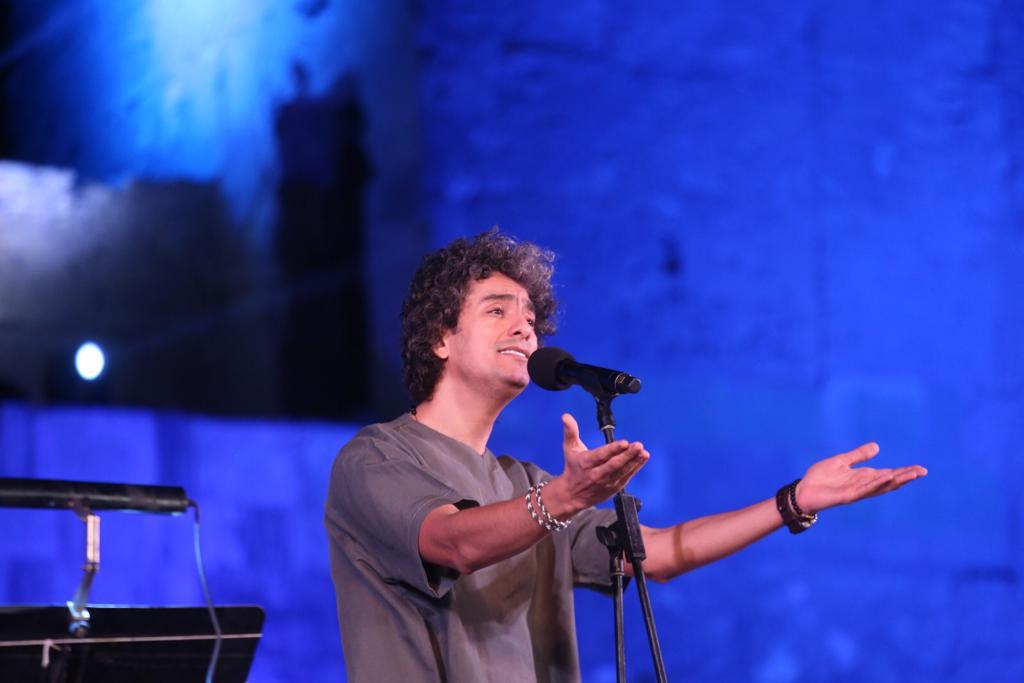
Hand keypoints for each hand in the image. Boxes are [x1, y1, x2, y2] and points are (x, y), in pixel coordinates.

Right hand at [544, 413, 649, 516]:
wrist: (572, 495)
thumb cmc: (573, 468)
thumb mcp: (569, 448)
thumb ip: (570, 431)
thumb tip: (566, 416)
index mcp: (586, 462)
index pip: (601, 455)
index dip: (613, 449)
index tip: (624, 442)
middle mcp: (596, 474)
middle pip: (614, 464)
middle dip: (627, 455)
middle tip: (638, 445)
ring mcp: (607, 482)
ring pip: (623, 471)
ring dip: (634, 461)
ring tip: (643, 452)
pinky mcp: (614, 487)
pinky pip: (627, 476)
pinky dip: (636, 467)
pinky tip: (642, 459)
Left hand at [795, 442, 926, 514]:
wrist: (803, 491)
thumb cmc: (820, 478)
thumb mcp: (841, 461)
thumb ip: (858, 455)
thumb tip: (877, 446)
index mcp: (863, 477)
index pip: (888, 474)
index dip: (904, 471)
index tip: (920, 468)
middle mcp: (863, 485)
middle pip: (889, 481)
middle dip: (906, 476)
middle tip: (923, 471)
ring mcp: (857, 491)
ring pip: (881, 486)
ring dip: (897, 480)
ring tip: (912, 474)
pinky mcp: (847, 496)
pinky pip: (865, 490)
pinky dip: (877, 484)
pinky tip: (888, 477)